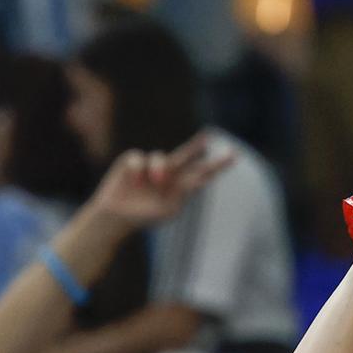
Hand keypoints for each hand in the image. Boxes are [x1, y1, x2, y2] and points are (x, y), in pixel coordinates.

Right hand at [89, 135, 231, 230]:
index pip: (202, 174)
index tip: (234, 156)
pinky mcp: (132, 161)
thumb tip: (190, 174)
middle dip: (196, 147)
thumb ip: (183, 192)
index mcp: (182, 186)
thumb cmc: (146, 216)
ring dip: (159, 168)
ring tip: (157, 181)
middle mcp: (169, 174)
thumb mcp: (169, 208)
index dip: (217, 166)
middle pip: (186, 156)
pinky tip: (136, 182)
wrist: (118, 216)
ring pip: (161, 157)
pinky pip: (139, 158)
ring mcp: (151, 166)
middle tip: (209, 136)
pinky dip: (139, 170)